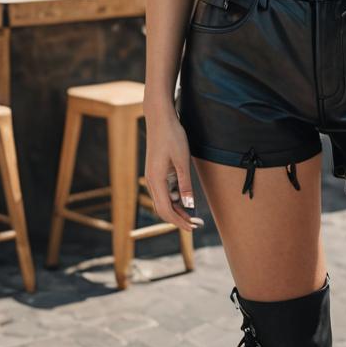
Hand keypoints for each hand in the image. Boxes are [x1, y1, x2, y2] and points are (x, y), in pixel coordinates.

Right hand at [144, 109, 203, 231]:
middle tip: (195, 225)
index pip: (166, 209)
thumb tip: (189, 204)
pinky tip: (184, 199)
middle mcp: (151, 181)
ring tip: (192, 215)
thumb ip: (185, 183)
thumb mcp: (182, 160)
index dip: (179, 221)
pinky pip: (164, 191)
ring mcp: (152, 176)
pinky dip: (174, 198)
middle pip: (162, 209)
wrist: (160, 118)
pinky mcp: (156, 172)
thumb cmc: (172, 136)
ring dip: (176, 209)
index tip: (192, 228)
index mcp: (156, 180)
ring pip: (163, 200)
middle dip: (178, 219)